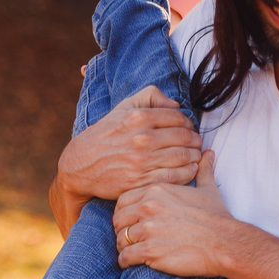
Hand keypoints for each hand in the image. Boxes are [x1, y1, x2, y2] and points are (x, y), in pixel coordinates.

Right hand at [54, 85, 202, 232]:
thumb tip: (175, 104)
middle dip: (195, 140)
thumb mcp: (123, 107)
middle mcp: (142, 138)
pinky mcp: (141, 181)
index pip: (178, 117)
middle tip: (197, 143)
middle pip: (184, 137)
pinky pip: (174, 177)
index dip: (189, 123)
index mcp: (138, 117)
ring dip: (195, 156)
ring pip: (182, 157)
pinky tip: (191, 170)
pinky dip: (188, 173)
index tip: (190, 128)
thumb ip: (150, 96)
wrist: (81, 165)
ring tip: (196, 155)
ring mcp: (142, 161)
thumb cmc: (106, 135)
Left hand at [113, 149, 231, 275]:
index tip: (130, 220)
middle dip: (121, 229)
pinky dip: (125, 261)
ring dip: (123, 246)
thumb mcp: (208, 189)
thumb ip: (203, 170)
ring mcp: (148, 230)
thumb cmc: (217, 217)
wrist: (225, 242)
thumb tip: (208, 153)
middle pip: (118, 218)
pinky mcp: (150, 251)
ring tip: (129, 251)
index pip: (124, 200)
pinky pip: (125, 256)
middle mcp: (149, 207)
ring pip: (120, 238)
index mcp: (157, 191)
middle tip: (128, 237)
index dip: (124, 211)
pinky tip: (131, 262)